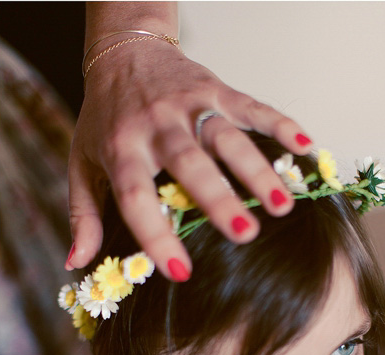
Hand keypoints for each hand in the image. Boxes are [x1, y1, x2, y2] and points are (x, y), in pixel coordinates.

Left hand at [68, 40, 314, 280]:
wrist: (123, 53)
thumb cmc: (106, 118)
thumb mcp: (82, 162)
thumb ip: (83, 213)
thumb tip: (78, 261)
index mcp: (121, 150)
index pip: (136, 197)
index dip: (157, 236)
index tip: (181, 272)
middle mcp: (157, 127)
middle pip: (190, 165)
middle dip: (219, 200)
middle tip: (246, 235)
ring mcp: (191, 106)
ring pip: (227, 138)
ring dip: (257, 171)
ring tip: (283, 205)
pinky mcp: (217, 90)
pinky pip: (253, 107)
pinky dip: (281, 125)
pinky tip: (306, 147)